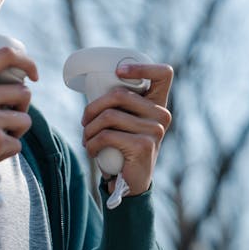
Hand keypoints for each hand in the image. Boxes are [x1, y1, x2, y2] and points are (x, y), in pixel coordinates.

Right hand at [0, 47, 38, 181]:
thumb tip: (7, 75)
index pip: (6, 55)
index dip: (27, 62)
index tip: (33, 74)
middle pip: (24, 92)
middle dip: (20, 107)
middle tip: (5, 117)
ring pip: (25, 120)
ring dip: (15, 130)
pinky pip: (17, 144)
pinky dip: (6, 150)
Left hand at [81, 63, 172, 194]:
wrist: (130, 182)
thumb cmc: (122, 145)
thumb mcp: (125, 120)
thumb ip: (120, 103)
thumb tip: (95, 81)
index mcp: (158, 103)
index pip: (163, 73)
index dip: (141, 67)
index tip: (119, 71)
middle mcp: (161, 114)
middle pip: (118, 94)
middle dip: (92, 108)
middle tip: (84, 122)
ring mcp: (155, 130)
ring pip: (108, 116)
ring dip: (89, 129)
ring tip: (86, 138)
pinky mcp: (144, 146)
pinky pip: (107, 135)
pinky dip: (92, 143)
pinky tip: (91, 150)